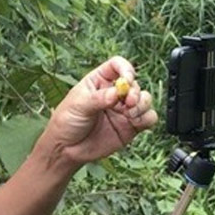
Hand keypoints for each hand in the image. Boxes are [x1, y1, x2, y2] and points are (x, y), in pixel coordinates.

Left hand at [39, 56, 157, 167]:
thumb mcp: (78, 105)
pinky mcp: (131, 126)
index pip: (117, 65)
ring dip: (143, 104)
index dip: (125, 69)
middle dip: (135, 92)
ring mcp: (123, 109)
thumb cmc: (66, 122)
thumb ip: (98, 98)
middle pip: (134, 84)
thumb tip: (116, 93)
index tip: (127, 80)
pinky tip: (135, 122)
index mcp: (99, 81)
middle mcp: (114, 93)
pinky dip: (147, 118)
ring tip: (130, 114)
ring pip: (145, 99)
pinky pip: (149, 118)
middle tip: (129, 102)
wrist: (66, 149)